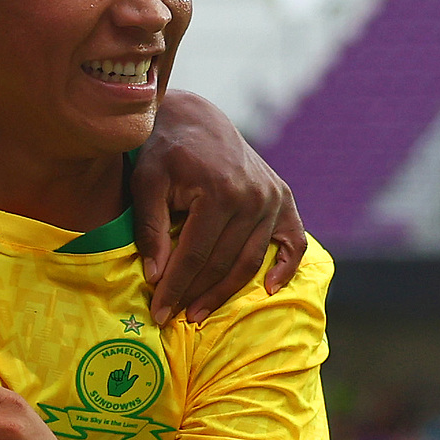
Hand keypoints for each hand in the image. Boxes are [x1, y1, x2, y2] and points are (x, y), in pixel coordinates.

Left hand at [131, 91, 305, 325]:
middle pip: (222, 263)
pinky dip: (285, 268)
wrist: (196, 120)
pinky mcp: (283, 199)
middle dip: (195, 294)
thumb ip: (151, 230)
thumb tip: (155, 276)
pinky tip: (268, 291)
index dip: (174, 288)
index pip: (193, 256)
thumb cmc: (163, 153)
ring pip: (250, 261)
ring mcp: (272, 199)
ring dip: (226, 292)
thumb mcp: (146, 184)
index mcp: (219, 193)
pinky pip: (293, 242)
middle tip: (174, 318)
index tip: (157, 313)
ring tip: (200, 312)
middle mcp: (253, 198)